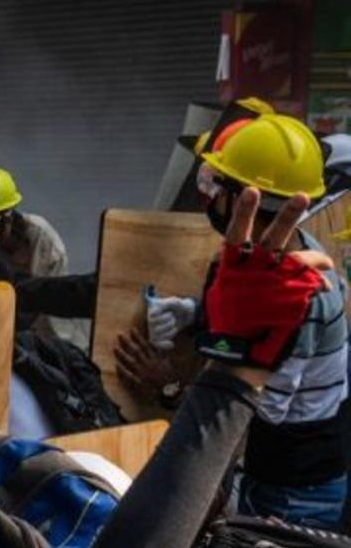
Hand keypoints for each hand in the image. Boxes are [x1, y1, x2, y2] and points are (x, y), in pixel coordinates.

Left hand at [112, 328, 177, 402]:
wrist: (169, 391)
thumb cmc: (168, 377)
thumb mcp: (167, 363)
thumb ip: (161, 353)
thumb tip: (156, 344)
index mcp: (155, 359)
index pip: (146, 346)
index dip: (138, 337)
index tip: (131, 330)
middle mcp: (148, 364)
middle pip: (136, 351)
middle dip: (128, 343)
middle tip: (119, 335)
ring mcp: (143, 373)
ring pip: (131, 362)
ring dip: (122, 355)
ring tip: (114, 347)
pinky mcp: (139, 382)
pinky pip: (129, 375)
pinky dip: (123, 370)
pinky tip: (116, 365)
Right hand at [143, 294, 197, 350]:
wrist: (185, 313)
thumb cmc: (179, 306)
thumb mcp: (174, 302)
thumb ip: (164, 305)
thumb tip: (152, 313)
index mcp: (151, 311)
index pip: (152, 320)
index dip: (162, 318)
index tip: (170, 313)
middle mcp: (150, 321)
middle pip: (156, 329)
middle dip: (169, 323)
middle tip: (173, 318)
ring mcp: (153, 329)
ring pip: (158, 336)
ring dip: (170, 332)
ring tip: (175, 326)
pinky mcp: (158, 337)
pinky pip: (157, 344)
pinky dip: (164, 345)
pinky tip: (172, 344)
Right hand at [196, 188, 335, 378]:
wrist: (238, 356)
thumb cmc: (227, 323)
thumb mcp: (223, 293)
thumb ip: (234, 272)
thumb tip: (242, 255)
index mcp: (232, 270)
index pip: (237, 235)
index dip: (244, 214)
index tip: (251, 192)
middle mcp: (253, 273)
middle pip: (271, 239)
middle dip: (286, 217)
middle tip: (301, 197)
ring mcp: (273, 286)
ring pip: (294, 258)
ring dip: (310, 246)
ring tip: (319, 235)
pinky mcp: (290, 300)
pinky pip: (309, 282)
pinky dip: (318, 278)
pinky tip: (325, 280)